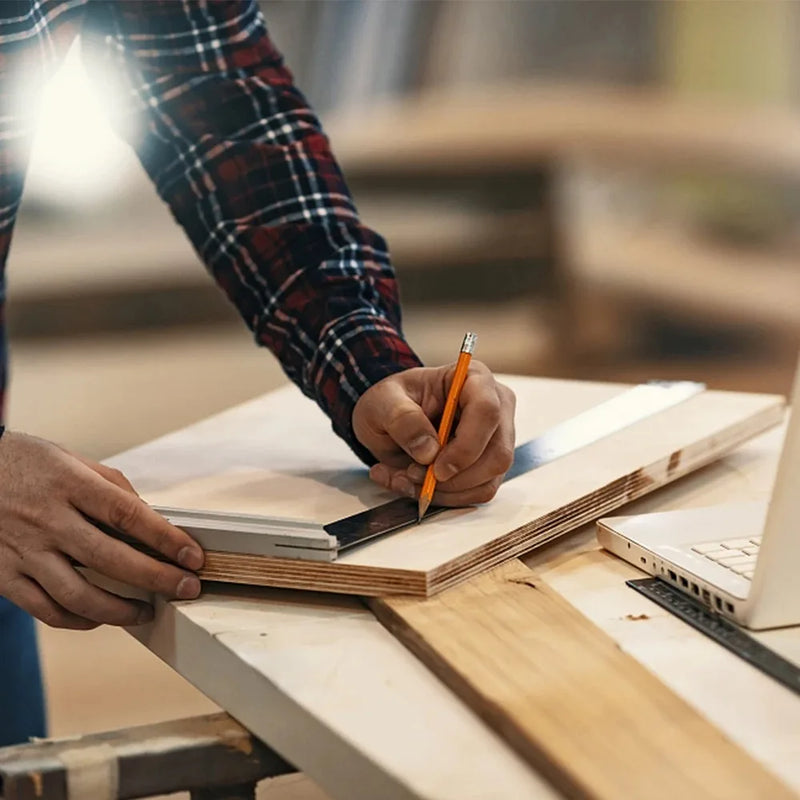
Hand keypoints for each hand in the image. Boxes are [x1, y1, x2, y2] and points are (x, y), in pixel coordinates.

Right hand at [0, 431, 203, 629]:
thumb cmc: (25, 463)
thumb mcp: (71, 459)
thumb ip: (112, 487)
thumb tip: (149, 516)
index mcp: (69, 484)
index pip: (128, 515)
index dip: (166, 538)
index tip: (193, 556)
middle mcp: (47, 519)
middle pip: (110, 559)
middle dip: (157, 578)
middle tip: (187, 588)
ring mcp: (24, 550)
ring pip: (78, 595)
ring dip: (120, 610)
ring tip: (148, 611)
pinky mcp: (4, 575)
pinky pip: (45, 609)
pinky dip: (78, 620)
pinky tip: (101, 617)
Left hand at [353, 361, 515, 505]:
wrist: (390, 419)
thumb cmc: (393, 401)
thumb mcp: (383, 400)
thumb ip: (402, 419)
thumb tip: (428, 451)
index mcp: (474, 379)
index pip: (487, 411)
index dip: (466, 445)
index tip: (436, 466)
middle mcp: (495, 408)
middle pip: (497, 453)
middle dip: (453, 477)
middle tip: (413, 475)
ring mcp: (496, 440)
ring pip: (488, 480)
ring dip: (445, 491)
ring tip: (405, 478)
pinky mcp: (488, 467)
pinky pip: (477, 493)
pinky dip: (444, 498)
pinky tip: (416, 486)